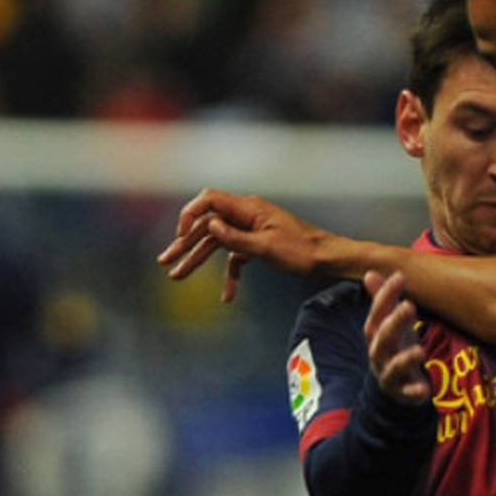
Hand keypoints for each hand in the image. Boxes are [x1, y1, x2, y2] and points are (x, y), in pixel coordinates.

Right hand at [156, 188, 328, 300]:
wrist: (329, 259)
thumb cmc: (303, 251)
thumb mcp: (266, 247)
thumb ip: (236, 237)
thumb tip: (210, 225)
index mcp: (249, 208)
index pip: (210, 200)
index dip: (190, 214)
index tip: (180, 235)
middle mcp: (248, 215)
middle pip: (208, 224)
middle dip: (186, 243)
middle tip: (165, 261)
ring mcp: (252, 229)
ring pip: (218, 241)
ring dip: (199, 259)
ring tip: (178, 276)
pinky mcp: (258, 244)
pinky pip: (236, 256)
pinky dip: (230, 274)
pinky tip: (227, 295)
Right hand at [363, 270, 429, 404]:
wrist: (393, 386)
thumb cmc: (393, 347)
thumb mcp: (388, 323)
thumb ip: (382, 300)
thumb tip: (370, 272)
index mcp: (376, 334)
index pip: (377, 313)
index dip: (385, 295)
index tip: (400, 277)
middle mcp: (379, 353)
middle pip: (383, 338)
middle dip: (394, 322)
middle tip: (409, 306)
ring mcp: (389, 374)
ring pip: (393, 367)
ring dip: (405, 359)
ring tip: (420, 351)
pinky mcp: (402, 392)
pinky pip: (407, 393)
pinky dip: (414, 392)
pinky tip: (425, 390)